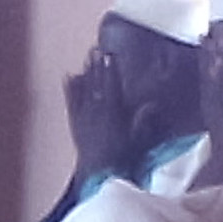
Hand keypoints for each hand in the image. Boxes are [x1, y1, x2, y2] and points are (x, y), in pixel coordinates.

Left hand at [64, 49, 131, 178]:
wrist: (100, 172)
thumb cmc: (122, 156)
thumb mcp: (138, 137)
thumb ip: (144, 119)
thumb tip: (153, 103)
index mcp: (114, 112)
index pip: (112, 85)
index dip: (111, 69)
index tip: (111, 55)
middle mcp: (97, 111)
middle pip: (97, 83)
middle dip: (96, 65)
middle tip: (95, 49)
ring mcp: (84, 116)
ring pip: (84, 90)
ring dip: (85, 73)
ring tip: (86, 59)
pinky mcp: (75, 123)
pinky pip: (72, 102)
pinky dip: (71, 89)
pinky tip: (69, 77)